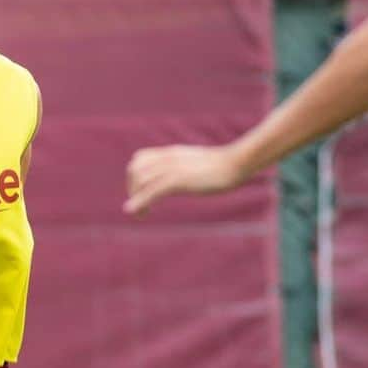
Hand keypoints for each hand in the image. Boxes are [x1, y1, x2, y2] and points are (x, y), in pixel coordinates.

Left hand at [124, 144, 242, 214]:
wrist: (236, 163)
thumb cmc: (220, 167)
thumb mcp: (195, 163)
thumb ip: (182, 167)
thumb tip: (178, 178)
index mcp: (170, 153)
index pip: (139, 158)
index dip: (134, 176)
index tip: (141, 192)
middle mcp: (167, 158)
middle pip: (134, 169)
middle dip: (132, 189)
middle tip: (141, 205)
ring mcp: (173, 168)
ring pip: (141, 181)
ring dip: (136, 199)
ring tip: (143, 214)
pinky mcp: (179, 180)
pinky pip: (153, 190)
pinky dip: (141, 202)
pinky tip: (138, 213)